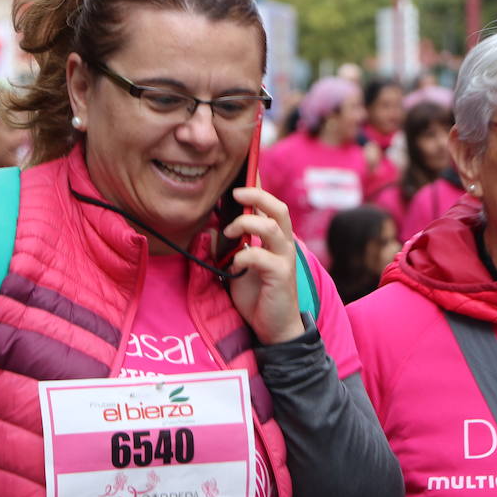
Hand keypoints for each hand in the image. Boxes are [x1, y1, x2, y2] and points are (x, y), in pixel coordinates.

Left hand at [223, 187, 305, 345]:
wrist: (273, 327)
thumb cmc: (257, 294)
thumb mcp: (238, 265)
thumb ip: (230, 246)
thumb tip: (211, 228)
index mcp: (274, 238)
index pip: (268, 205)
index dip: (257, 185)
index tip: (243, 169)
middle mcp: (284, 244)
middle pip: (278, 207)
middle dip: (256, 195)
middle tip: (235, 193)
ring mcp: (285, 258)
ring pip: (273, 226)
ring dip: (247, 223)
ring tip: (230, 231)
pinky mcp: (281, 275)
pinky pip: (262, 256)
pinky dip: (244, 256)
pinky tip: (234, 265)